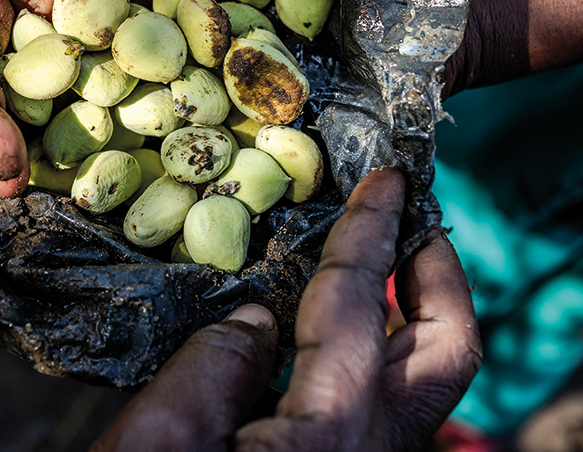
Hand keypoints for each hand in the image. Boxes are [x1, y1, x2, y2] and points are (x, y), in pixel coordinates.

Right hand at [91, 168, 481, 450]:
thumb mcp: (158, 440)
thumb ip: (215, 361)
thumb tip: (258, 319)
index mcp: (326, 434)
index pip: (360, 301)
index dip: (373, 229)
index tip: (390, 179)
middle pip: (446, 351)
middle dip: (438, 272)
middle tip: (411, 219)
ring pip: (426, 381)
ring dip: (415, 307)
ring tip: (381, 259)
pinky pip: (385, 402)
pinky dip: (377, 346)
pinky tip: (335, 324)